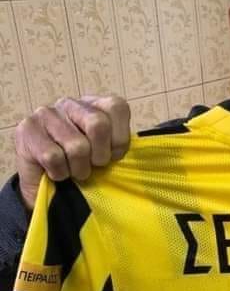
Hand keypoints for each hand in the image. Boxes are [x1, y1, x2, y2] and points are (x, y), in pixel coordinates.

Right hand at [14, 95, 130, 210]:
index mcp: (94, 105)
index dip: (119, 138)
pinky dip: (60, 173)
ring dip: (79, 169)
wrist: (46, 187)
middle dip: (99, 156)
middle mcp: (70, 104)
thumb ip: (121, 147)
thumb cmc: (83, 169)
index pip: (117, 107)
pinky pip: (54, 157)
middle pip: (98, 124)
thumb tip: (141, 154)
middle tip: (93, 165)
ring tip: (74, 171)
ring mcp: (46, 114)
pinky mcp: (26, 130)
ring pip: (76, 146)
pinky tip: (56, 172)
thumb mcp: (108, 156)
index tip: (113, 156)